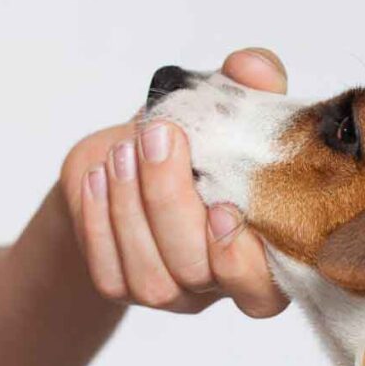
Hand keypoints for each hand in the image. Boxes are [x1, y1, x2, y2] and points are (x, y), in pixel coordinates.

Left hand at [58, 47, 288, 316]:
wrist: (135, 159)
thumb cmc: (199, 142)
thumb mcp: (229, 106)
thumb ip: (251, 86)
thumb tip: (256, 70)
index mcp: (265, 259)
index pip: (263, 294)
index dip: (242, 263)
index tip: (222, 207)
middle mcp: (221, 288)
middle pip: (198, 275)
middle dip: (171, 205)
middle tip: (159, 138)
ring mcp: (174, 295)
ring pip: (152, 279)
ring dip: (131, 210)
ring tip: (124, 151)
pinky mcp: (124, 286)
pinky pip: (109, 272)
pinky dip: (100, 221)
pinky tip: (98, 177)